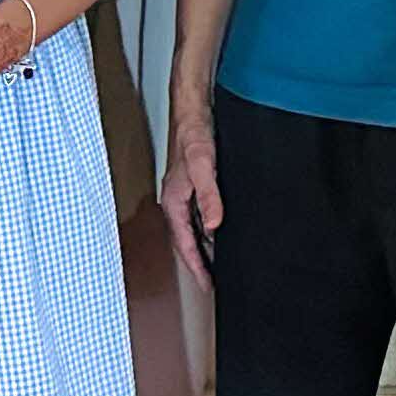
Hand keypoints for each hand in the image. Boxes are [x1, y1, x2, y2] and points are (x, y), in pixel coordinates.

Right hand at [160, 105, 223, 288]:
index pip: (184, 243)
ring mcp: (184, 194)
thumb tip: (214, 225)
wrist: (192, 110)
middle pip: (187, 240)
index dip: (196, 266)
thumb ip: (209, 195)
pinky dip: (209, 228)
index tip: (207, 285)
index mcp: (173, 201)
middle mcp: (176, 201)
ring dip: (205, 246)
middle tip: (214, 281)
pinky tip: (221, 230)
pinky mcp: (194, 185)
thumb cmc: (192, 134)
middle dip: (199, 262)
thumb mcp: (203, 166)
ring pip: (194, 229)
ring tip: (220, 264)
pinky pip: (200, 215)